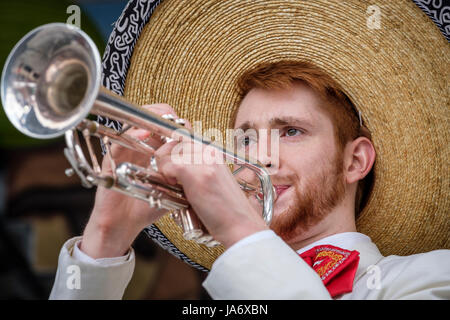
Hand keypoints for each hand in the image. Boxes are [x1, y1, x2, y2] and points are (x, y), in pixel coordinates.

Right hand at [81, 104, 181, 257]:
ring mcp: (125, 150)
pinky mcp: (111, 157)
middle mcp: (140, 147)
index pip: (167, 127)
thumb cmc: (147, 206)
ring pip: (135, 122)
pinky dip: (133, 133)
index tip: (188, 128)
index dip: (178, 124)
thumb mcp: (173, 189)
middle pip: (151, 118)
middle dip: (164, 115)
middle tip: (175, 122)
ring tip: (161, 121)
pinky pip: (120, 138)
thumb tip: (205, 162)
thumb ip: (185, 174)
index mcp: (156, 151)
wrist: (123, 224)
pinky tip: (145, 133)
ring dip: (149, 118)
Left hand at [153, 139, 268, 248]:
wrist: (240, 224)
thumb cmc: (227, 210)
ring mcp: (202, 161)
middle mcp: (209, 152)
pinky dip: (165, 176)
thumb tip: (176, 168)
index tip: (171, 164)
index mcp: (215, 153)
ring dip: (164, 167)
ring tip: (172, 182)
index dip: (173, 150)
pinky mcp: (193, 173)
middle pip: (175, 142)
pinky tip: (175, 187)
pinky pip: (168, 165)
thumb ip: (198, 170)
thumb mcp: (214, 182)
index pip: (185, 138)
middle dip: (166, 158)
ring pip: (169, 153)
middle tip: (170, 175)